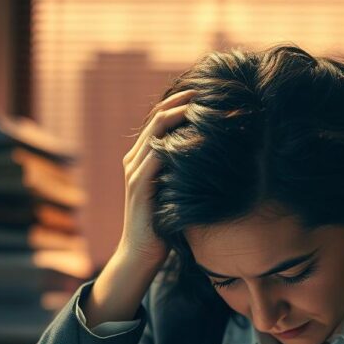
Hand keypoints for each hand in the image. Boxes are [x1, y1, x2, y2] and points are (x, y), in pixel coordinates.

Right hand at [118, 89, 194, 266]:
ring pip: (156, 131)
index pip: (158, 120)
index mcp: (140, 159)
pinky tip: (196, 135)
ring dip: (181, 115)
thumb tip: (210, 157)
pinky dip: (176, 143)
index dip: (178, 103)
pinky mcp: (139, 185)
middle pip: (157, 118)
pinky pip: (157, 156)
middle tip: (206, 88)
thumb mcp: (173, 192)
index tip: (203, 92)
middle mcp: (134, 160)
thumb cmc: (162, 226)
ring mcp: (134, 172)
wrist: (140, 255)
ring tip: (203, 103)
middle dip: (182, 101)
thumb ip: (181, 173)